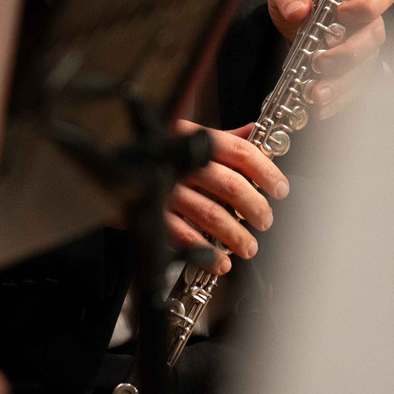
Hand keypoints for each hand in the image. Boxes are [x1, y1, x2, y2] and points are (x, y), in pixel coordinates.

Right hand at [164, 121, 288, 273]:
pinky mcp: (152, 216)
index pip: (239, 152)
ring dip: (236, 236)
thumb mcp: (189, 140)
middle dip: (255, 207)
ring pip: (211, 214)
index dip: (265, 171)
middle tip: (264, 221)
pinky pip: (184, 236)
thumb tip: (255, 132)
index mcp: (195, 140)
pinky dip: (206, 252)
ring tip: (248, 247)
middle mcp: (182, 163)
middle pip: (230, 185)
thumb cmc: (159, 158)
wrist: (114, 173)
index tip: (279, 189)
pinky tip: (219, 261)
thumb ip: (223, 139)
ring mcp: (166, 190)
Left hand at [266, 0, 393, 117]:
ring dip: (341, 83)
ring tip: (316, 92)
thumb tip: (298, 10)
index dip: (368, 5)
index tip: (343, 13)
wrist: (291, 23)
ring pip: (363, 68)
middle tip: (321, 61)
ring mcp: (363, 49)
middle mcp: (366, 22)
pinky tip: (320, 106)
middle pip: (373, 37)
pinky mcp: (354, 72)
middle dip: (348, 53)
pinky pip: (353, 89)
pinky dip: (337, 100)